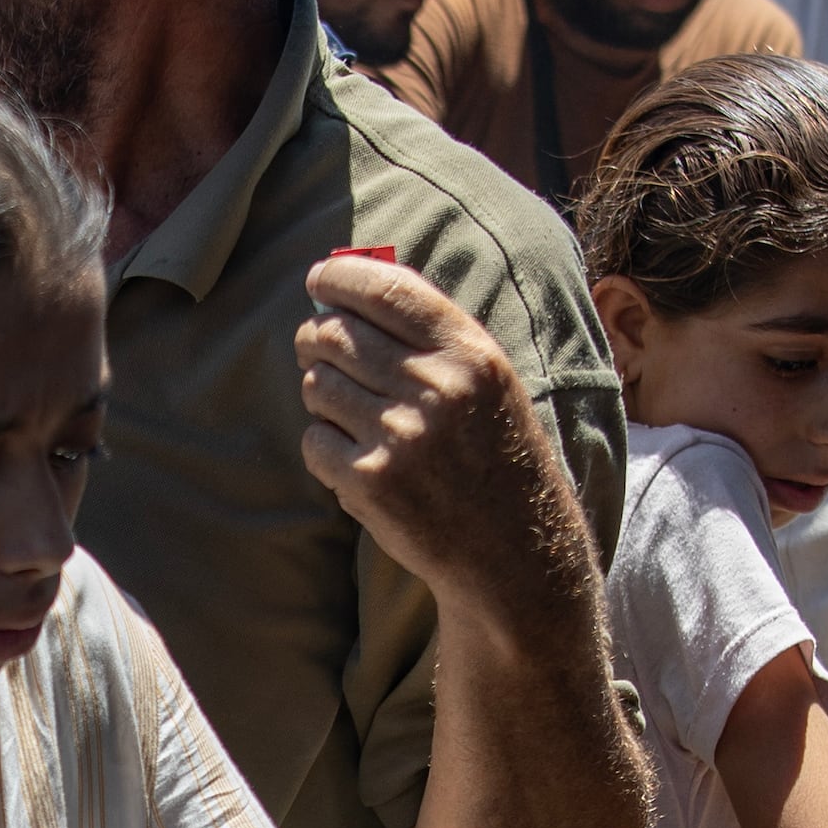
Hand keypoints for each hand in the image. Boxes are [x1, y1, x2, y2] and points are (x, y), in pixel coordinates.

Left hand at [295, 255, 588, 613]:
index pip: (385, 289)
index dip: (340, 277)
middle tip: (319, 347)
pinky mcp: (371, 482)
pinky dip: (325, 447)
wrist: (514, 550)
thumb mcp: (487, 381)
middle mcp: (435, 388)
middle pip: (335, 335)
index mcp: (468, 353)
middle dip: (317, 337)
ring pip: (316, 385)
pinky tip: (358, 458)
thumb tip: (348, 292)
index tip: (320, 280)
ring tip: (355, 414)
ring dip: (322, 394)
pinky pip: (314, 440)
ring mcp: (400, 437)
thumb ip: (430, 334)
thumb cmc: (495, 454)